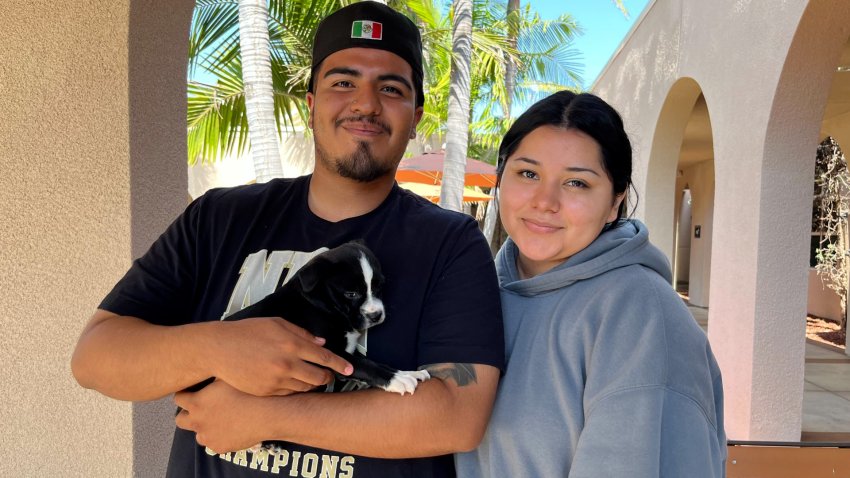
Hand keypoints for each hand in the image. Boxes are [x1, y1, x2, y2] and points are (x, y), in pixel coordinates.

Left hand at [174, 380, 266, 452]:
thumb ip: (214, 376)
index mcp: (197, 402)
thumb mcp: (229, 376)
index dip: (185, 394)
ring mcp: (208, 436)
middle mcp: (198, 421)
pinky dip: (220, 437)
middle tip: (201, 408)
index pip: (178, 398)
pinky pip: (214, 443)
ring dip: (205, 427)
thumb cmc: (250, 391)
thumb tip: (209, 365)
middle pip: (180, 420)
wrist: (267, 414)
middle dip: (188, 414)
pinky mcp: (219, 447)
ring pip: (198, 434)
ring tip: (220, 419)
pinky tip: (232, 428)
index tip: (192, 392)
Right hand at [209, 317, 352, 395]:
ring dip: (312, 384)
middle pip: (318, 378)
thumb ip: (301, 334)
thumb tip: (321, 344)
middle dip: (328, 377)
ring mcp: (277, 380)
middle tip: (329, 375)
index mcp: (292, 344)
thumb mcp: (276, 324)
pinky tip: (293, 382)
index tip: (350, 370)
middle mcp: (287, 364)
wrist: (220, 349)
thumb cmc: (248, 332)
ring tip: (311, 378)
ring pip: (305, 388)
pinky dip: (295, 389)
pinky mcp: (267, 391)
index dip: (340, 365)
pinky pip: (289, 394)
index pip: (324, 357)